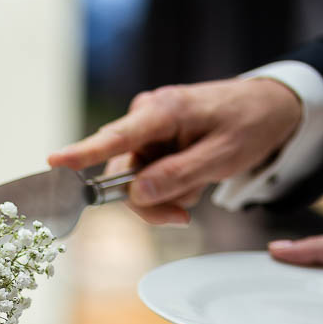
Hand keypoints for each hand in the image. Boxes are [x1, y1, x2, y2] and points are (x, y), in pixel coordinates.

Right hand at [49, 77, 302, 224]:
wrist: (267, 106)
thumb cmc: (247, 124)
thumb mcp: (222, 157)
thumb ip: (179, 176)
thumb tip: (136, 194)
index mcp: (162, 111)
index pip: (116, 138)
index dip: (83, 154)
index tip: (55, 163)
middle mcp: (146, 116)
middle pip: (123, 174)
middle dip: (151, 200)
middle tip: (182, 216)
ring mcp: (148, 129)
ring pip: (138, 181)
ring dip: (168, 194)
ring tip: (200, 183)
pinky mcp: (154, 141)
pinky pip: (150, 176)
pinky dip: (173, 185)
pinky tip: (195, 176)